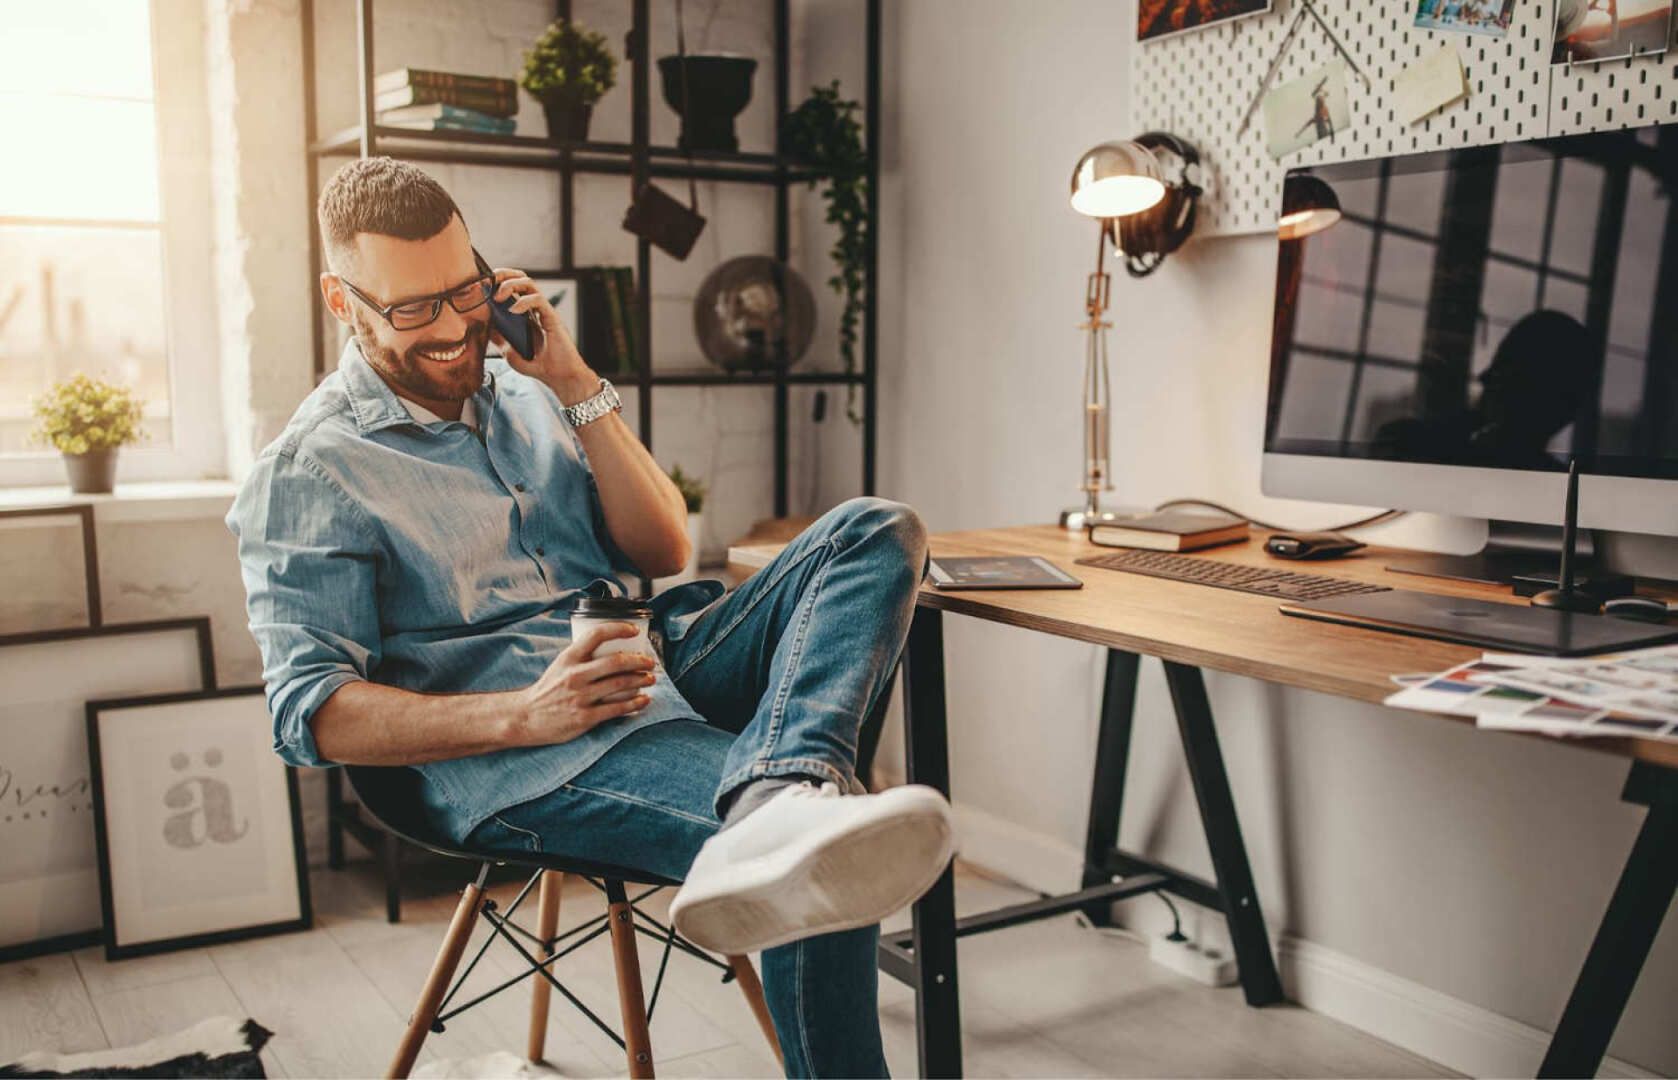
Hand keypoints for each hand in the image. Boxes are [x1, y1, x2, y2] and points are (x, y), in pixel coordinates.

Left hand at [487, 266, 599, 402]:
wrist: (561, 378)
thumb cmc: (541, 367)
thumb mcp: (511, 354)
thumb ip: (499, 341)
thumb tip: (485, 327)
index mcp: (526, 316)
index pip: (512, 289)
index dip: (498, 283)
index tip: (482, 287)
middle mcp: (535, 310)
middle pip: (521, 279)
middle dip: (504, 275)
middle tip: (489, 281)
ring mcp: (544, 312)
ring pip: (529, 283)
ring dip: (511, 284)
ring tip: (499, 297)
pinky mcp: (552, 317)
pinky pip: (538, 299)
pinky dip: (523, 302)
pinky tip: (513, 311)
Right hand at [512, 622, 658, 746]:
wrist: (526, 717)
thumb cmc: (547, 689)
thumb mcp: (560, 665)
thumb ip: (582, 656)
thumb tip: (613, 648)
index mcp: (569, 658)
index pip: (596, 635)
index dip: (619, 629)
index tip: (634, 630)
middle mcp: (575, 675)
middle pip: (616, 662)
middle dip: (639, 661)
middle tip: (650, 662)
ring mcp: (581, 697)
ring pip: (620, 684)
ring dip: (641, 680)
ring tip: (651, 679)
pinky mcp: (585, 717)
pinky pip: (617, 708)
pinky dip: (635, 703)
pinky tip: (644, 700)